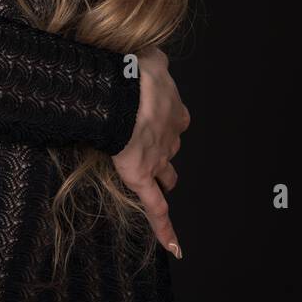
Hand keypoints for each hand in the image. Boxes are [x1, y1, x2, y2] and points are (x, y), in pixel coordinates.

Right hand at [111, 46, 189, 258]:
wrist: (126, 93)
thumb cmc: (134, 72)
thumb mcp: (149, 56)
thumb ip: (154, 60)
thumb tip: (153, 56)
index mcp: (171, 108)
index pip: (176, 118)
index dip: (169, 120)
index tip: (163, 118)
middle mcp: (169, 135)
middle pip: (172, 146)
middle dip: (167, 148)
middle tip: (160, 150)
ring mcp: (157, 158)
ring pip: (167, 173)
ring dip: (166, 178)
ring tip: (167, 186)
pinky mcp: (142, 178)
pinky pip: (156, 207)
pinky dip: (166, 228)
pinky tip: (174, 246)